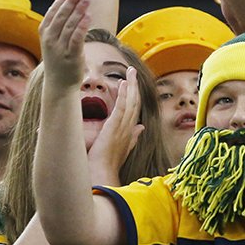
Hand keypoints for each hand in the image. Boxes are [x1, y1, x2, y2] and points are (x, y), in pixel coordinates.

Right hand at [40, 0, 91, 87]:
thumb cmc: (58, 58)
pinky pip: (76, 39)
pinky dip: (81, 27)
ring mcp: (59, 48)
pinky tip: (88, 16)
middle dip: (72, 1)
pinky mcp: (71, 56)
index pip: (54, 11)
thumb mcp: (53, 36)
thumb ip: (57, 16)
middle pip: (61, 16)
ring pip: (69, 25)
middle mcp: (50, 39)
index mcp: (44, 32)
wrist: (59, 84)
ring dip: (78, 11)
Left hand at [87, 66, 144, 184]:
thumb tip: (141, 127)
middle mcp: (129, 127)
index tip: (131, 84)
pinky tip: (124, 83)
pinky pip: (122, 107)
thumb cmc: (108, 163)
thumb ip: (132, 137)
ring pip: (131, 102)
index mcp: (129, 131)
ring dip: (131, 85)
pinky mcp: (115, 126)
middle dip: (135, 85)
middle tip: (132, 71)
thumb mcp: (122, 148)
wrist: (103, 173)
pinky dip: (124, 94)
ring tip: (130, 71)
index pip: (134, 109)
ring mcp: (123, 126)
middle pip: (135, 102)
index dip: (134, 95)